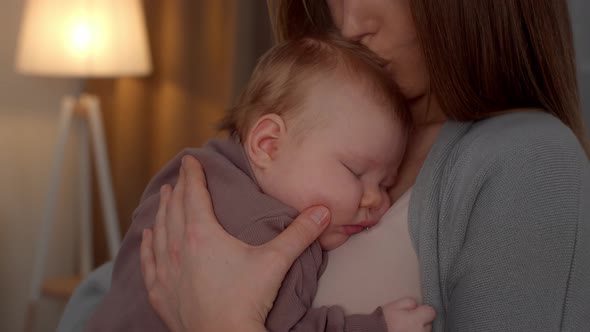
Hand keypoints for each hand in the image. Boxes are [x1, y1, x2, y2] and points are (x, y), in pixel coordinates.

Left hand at [140, 155, 330, 331]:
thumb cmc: (247, 300)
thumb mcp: (275, 261)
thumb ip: (299, 233)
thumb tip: (322, 211)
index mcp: (202, 234)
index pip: (194, 194)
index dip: (193, 175)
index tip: (189, 160)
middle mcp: (178, 248)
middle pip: (174, 210)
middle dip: (177, 191)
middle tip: (179, 178)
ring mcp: (166, 271)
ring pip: (159, 232)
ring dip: (161, 212)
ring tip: (163, 199)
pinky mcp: (160, 293)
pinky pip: (148, 262)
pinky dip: (147, 246)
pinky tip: (146, 237)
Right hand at [382, 297, 435, 331]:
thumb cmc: (383, 322)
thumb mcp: (393, 306)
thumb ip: (408, 302)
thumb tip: (416, 304)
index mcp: (416, 320)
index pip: (431, 312)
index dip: (423, 311)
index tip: (417, 312)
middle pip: (428, 324)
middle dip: (421, 322)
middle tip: (407, 322)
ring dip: (418, 329)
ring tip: (405, 328)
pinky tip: (405, 331)